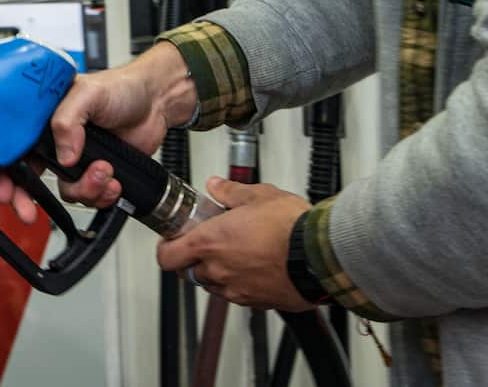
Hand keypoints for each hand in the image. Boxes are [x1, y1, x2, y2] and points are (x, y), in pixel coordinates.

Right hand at [0, 43, 195, 222]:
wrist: (156, 102)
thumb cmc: (122, 87)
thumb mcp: (88, 92)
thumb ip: (68, 120)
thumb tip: (63, 155)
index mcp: (44, 118)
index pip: (13, 148)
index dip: (4, 172)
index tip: (6, 191)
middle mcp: (56, 141)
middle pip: (30, 178)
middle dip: (29, 198)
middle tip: (30, 211)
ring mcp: (76, 159)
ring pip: (65, 191)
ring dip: (85, 188)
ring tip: (104, 170)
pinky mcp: (97, 173)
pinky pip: (90, 196)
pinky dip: (102, 194)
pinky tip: (114, 180)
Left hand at [157, 177, 314, 310]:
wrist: (321, 255)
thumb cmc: (291, 227)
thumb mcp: (258, 195)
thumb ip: (230, 191)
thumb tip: (216, 185)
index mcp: (209, 243)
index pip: (167, 257)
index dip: (166, 248)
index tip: (172, 240)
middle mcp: (218, 271)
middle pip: (189, 273)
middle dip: (194, 260)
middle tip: (208, 244)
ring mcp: (237, 290)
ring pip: (214, 286)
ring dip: (218, 272)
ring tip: (238, 253)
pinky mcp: (258, 303)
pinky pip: (239, 295)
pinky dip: (242, 284)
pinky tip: (257, 266)